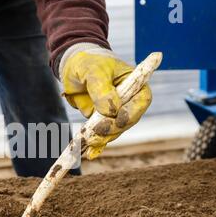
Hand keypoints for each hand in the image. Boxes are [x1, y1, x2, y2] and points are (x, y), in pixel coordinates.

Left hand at [60, 43, 151, 158]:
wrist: (73, 68)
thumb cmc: (88, 62)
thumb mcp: (93, 71)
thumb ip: (102, 88)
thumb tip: (111, 111)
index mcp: (135, 83)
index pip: (141, 101)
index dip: (131, 112)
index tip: (115, 118)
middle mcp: (129, 101)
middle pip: (128, 120)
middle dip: (113, 129)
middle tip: (95, 132)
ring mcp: (115, 113)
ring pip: (115, 131)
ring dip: (102, 138)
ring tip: (87, 142)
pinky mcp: (102, 121)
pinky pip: (102, 136)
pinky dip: (97, 145)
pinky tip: (89, 154)